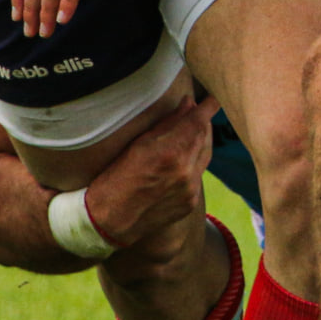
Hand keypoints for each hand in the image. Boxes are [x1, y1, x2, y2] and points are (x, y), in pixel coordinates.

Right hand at [84, 95, 217, 248]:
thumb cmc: (114, 178)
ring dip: (201, 142)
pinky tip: (184, 159)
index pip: (198, 122)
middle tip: (197, 112)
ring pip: (205, 156)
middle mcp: (185, 171)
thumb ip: (167, 124)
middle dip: (203, 123)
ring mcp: (190, 189)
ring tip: (192, 132)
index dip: (207, 108)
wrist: (108, 221)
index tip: (212, 98)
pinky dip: (194, 163)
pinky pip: (198, 175)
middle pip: (204, 138)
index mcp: (170, 152)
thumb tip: (188, 104)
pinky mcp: (190, 203)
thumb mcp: (137, 144)